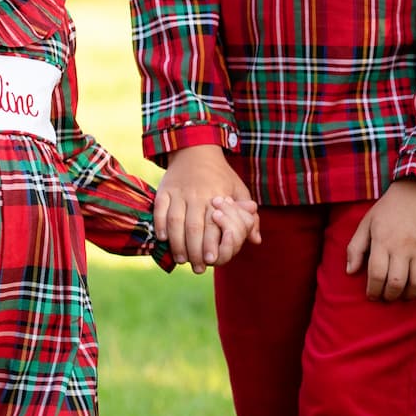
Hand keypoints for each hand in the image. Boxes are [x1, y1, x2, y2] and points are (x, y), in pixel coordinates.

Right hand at [155, 145, 253, 271]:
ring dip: (177, 243)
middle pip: (193, 227)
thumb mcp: (239, 190)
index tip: (212, 261)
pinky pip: (159, 209)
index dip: (211, 244)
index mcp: (217, 195)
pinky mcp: (164, 189)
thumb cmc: (221, 175)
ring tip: (181, 259)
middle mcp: (197, 195)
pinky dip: (160, 225)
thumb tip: (256, 240)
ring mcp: (179, 192)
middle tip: (197, 267)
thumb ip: (248, 217)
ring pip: (175, 221)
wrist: (196, 149)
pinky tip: (164, 239)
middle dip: (194, 250)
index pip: (214, 225)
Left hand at [344, 180, 415, 300]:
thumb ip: (355, 247)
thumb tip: (350, 272)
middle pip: (396, 283)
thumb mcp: (367, 223)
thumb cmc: (388, 208)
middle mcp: (402, 247)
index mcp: (382, 241)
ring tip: (404, 296)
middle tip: (387, 297)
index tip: (372, 296)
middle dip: (390, 296)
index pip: (376, 275)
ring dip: (410, 295)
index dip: (373, 291)